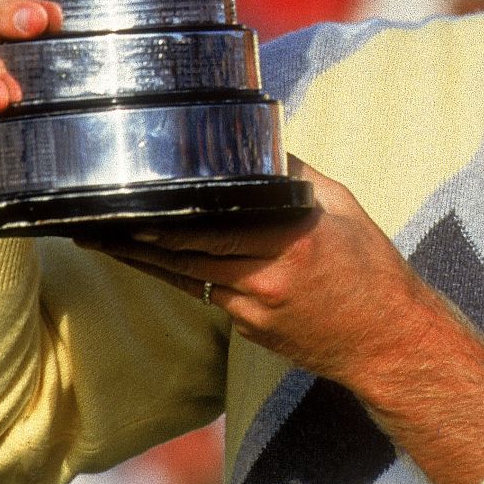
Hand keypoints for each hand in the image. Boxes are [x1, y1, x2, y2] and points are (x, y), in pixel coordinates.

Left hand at [89, 161, 430, 384]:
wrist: (389, 341)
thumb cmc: (372, 268)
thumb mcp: (341, 207)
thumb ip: (295, 176)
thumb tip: (259, 141)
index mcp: (288, 243)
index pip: (211, 227)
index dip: (163, 218)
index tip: (130, 202)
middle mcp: (263, 280)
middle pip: (182, 257)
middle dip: (135, 239)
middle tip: (93, 222)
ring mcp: (253, 312)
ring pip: (185, 279)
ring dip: (143, 260)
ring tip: (103, 242)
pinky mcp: (249, 331)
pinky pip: (206, 296)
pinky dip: (180, 276)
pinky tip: (154, 261)